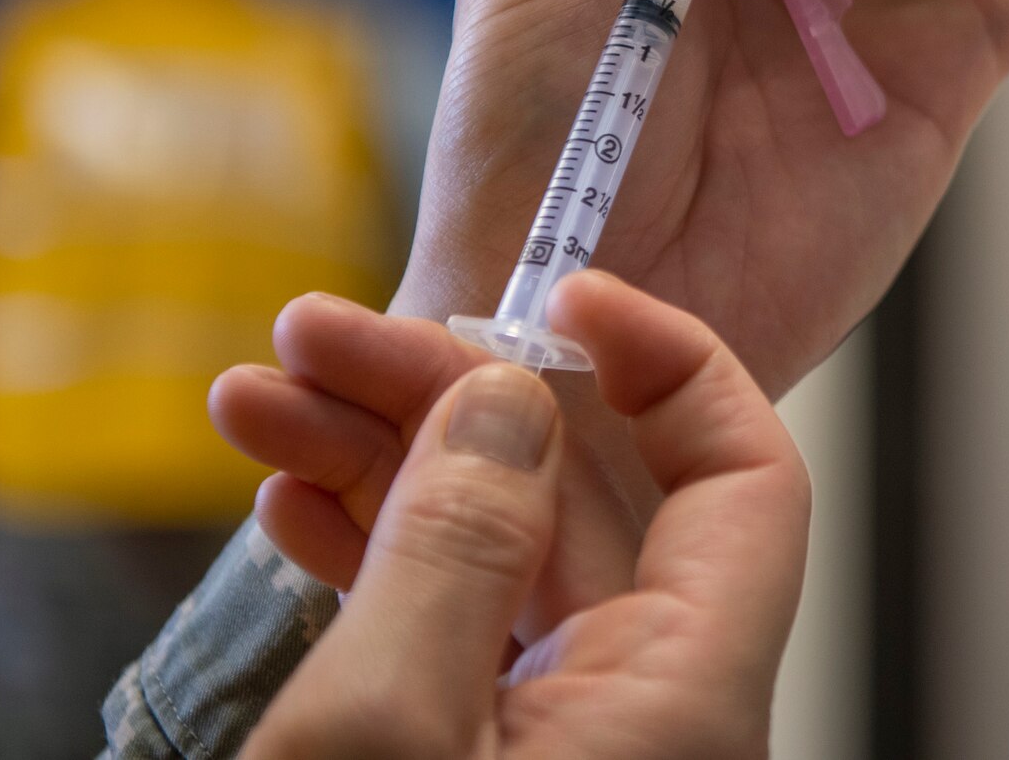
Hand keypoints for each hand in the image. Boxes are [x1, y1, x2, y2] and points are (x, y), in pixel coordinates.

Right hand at [240, 275, 806, 759]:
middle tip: (320, 334)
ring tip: (259, 400)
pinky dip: (381, 564)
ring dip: (385, 469)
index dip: (671, 360)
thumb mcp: (385, 729)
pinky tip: (294, 498)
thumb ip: (458, 548)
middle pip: (586, 500)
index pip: (749, 477)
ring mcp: (568, 742)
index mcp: (683, 697)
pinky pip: (458, 634)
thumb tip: (504, 404)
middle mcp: (648, 710)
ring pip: (502, 556)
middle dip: (450, 399)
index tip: (567, 294)